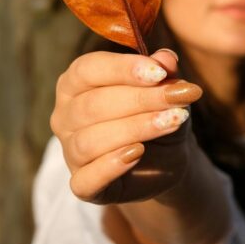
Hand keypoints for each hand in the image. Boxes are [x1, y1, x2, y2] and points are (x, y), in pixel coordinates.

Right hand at [50, 49, 202, 203]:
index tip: (159, 73)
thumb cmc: (156, 114)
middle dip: (140, 100)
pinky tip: (138, 153)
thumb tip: (166, 58)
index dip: (123, 69)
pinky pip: (85, 180)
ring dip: (135, 129)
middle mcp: (65, 116)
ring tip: (172, 122)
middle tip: (179, 99)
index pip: (88, 69)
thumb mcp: (166, 90)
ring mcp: (70, 152)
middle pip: (93, 105)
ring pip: (90, 140)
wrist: (165, 160)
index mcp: (75, 83)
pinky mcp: (83, 185)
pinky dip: (110, 166)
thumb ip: (164, 73)